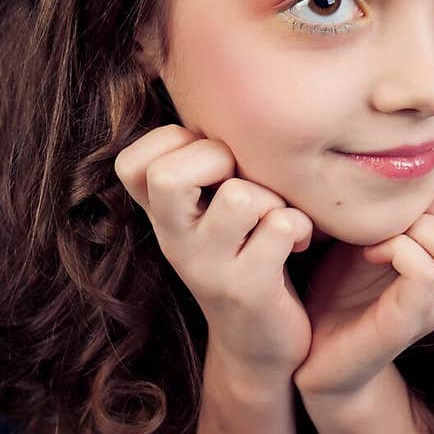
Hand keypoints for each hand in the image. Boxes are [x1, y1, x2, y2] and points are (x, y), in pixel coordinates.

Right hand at [113, 125, 314, 379]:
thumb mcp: (210, 211)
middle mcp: (175, 241)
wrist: (260, 346)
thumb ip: (204, 162)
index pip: (134, 161)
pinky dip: (299, 225)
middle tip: (239, 181)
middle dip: (216, 159)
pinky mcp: (248, 290)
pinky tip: (297, 241)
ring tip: (276, 216)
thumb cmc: (246, 254)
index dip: (175, 144)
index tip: (210, 165)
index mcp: (162, 216)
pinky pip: (280, 226)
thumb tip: (218, 87)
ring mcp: (208, 269)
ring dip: (270, 197)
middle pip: (169, 176)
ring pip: (238, 197)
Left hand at [292, 171, 433, 400]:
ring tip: (381, 235)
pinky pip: (425, 273)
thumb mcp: (372, 226)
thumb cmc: (340, 282)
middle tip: (393, 214)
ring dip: (419, 227)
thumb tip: (406, 146)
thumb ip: (399, 197)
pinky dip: (397, 250)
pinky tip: (370, 252)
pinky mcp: (409, 324)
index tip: (404, 196)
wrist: (314, 350)